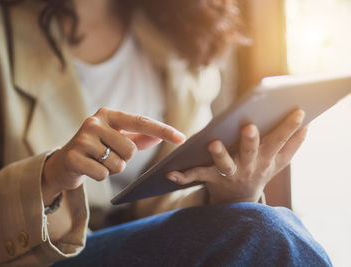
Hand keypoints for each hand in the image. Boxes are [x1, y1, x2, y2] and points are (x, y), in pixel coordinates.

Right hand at [42, 107, 185, 203]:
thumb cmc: (97, 148)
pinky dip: (100, 176)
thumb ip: (140, 137)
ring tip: (98, 162)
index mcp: (108, 114)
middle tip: (108, 156)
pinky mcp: (74, 156)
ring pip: (118, 164)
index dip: (162, 131)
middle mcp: (95, 122)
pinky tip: (89, 168)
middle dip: (124, 159)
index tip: (181, 138)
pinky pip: (103, 174)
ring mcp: (82, 139)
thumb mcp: (117, 138)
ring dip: (112, 168)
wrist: (64, 162)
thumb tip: (160, 136)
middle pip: (131, 150)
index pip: (141, 121)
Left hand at [167, 109, 307, 204]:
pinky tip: (170, 173)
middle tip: (249, 127)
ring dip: (219, 155)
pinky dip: (182, 176)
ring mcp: (228, 174)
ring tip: (212, 143)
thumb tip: (307, 126)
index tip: (298, 111)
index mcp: (265, 158)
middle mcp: (248, 166)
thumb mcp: (278, 162)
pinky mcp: (210, 178)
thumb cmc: (259, 171)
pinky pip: (195, 176)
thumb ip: (292, 145)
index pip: (279, 141)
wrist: (239, 201)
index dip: (288, 127)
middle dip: (250, 141)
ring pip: (224, 164)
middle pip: (250, 152)